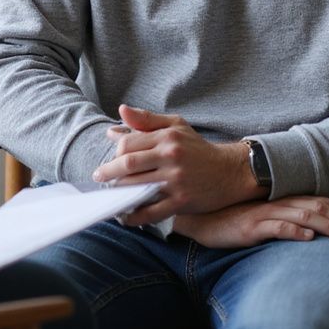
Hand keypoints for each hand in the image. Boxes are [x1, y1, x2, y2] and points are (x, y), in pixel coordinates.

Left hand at [92, 104, 260, 223]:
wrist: (229, 171)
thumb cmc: (197, 147)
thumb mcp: (175, 125)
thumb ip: (147, 119)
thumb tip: (120, 112)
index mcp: (167, 137)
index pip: (129, 143)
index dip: (115, 152)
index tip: (111, 159)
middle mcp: (171, 156)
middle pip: (129, 164)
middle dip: (109, 172)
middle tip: (99, 177)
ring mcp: (176, 180)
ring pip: (138, 186)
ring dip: (119, 192)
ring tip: (110, 194)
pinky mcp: (181, 201)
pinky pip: (152, 211)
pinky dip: (135, 216)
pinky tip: (126, 216)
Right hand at [173, 196, 328, 248]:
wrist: (200, 218)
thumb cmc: (232, 218)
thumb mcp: (262, 217)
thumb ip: (284, 217)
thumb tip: (312, 226)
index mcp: (280, 200)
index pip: (318, 201)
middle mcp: (275, 203)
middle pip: (316, 207)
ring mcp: (263, 214)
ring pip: (302, 216)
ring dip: (328, 226)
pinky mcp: (250, 227)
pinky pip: (274, 227)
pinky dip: (293, 230)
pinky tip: (307, 236)